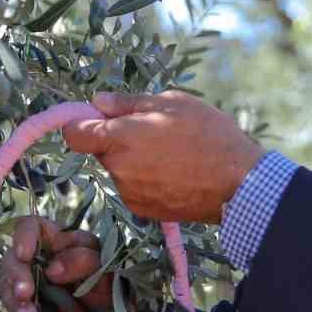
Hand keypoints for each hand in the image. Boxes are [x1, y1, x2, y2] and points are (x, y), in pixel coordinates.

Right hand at [0, 215, 120, 311]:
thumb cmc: (106, 276)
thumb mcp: (102, 263)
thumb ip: (83, 260)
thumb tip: (52, 269)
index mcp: (54, 239)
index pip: (31, 227)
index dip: (23, 237)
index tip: (24, 254)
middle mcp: (36, 258)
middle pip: (13, 259)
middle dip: (17, 276)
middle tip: (25, 293)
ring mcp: (28, 283)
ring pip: (9, 285)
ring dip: (15, 300)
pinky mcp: (28, 305)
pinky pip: (15, 306)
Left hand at [61, 91, 264, 222]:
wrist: (237, 183)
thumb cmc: (208, 135)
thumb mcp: (172, 103)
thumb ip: (128, 102)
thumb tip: (98, 101)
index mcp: (119, 138)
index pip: (74, 133)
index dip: (81, 122)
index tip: (98, 117)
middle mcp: (118, 168)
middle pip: (101, 151)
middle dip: (118, 140)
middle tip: (154, 131)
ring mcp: (130, 192)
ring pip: (120, 169)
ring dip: (134, 160)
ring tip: (171, 153)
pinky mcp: (143, 210)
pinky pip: (134, 188)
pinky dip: (147, 180)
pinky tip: (175, 172)